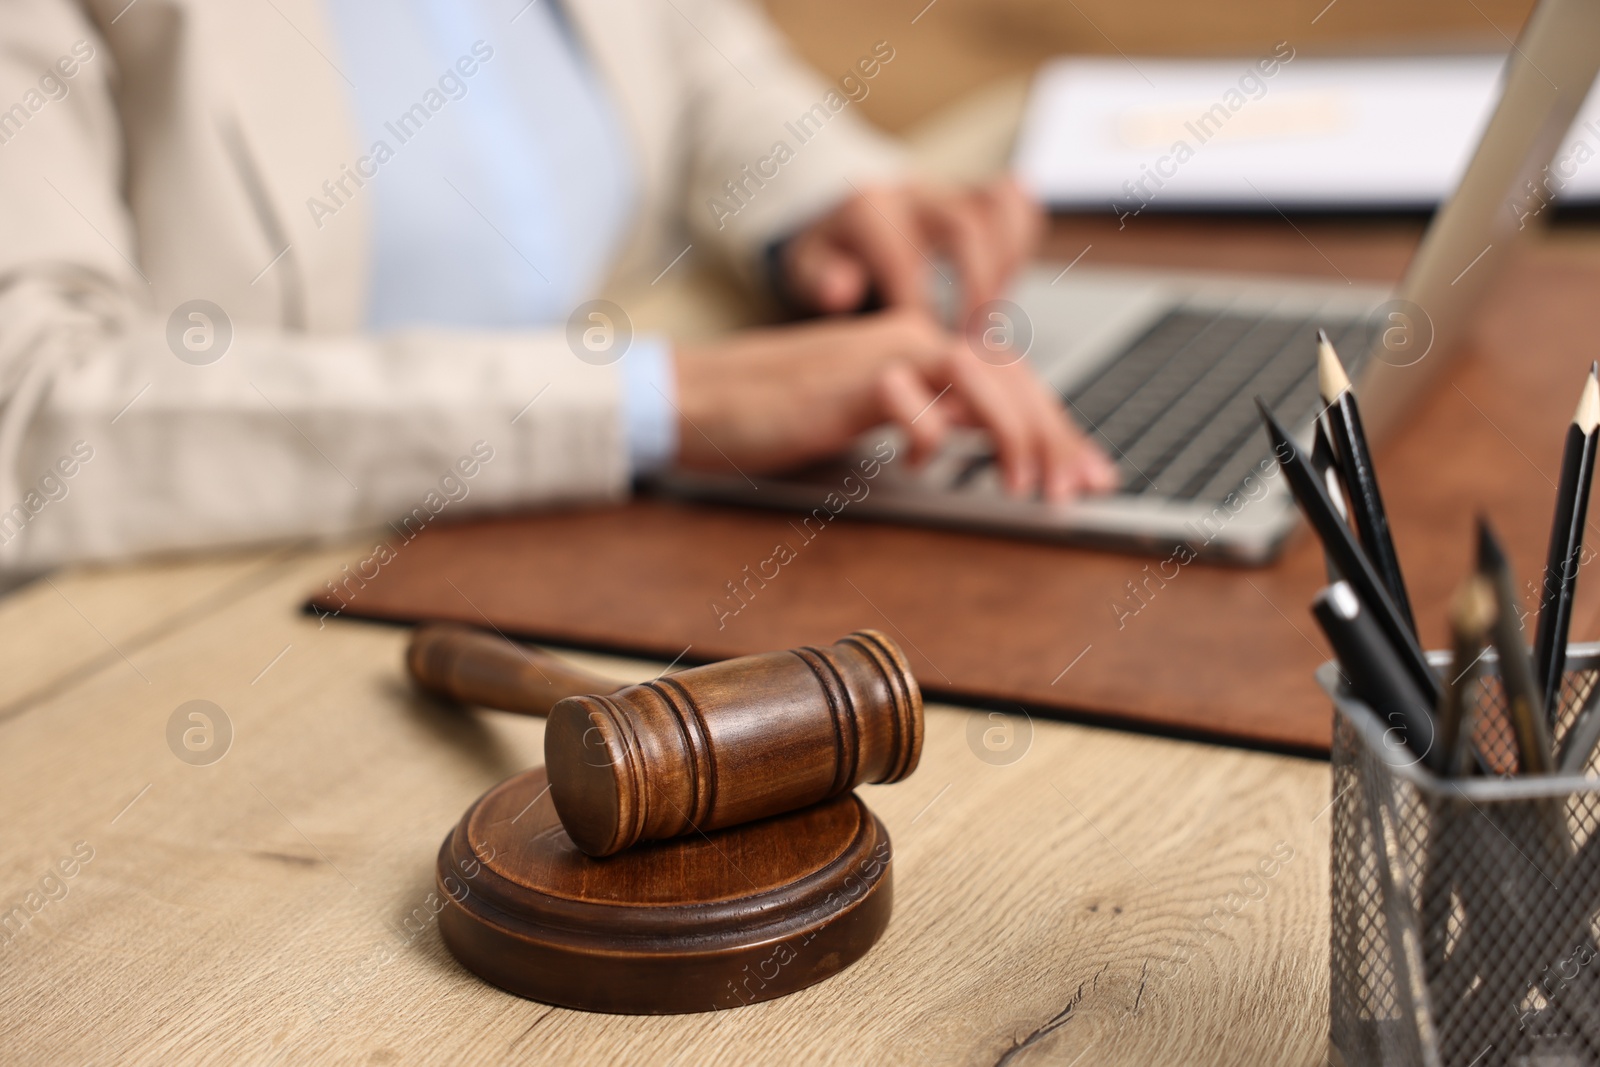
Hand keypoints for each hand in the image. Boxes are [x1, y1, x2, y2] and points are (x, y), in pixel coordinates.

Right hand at [672, 309, 1116, 501]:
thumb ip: (928, 418)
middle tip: (1075, 489)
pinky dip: (929, 435)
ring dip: (1013, 433)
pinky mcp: (847, 382)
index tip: (1088, 474)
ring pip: (977, 375)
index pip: (1014, 378)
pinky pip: (909, 399)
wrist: (702, 397)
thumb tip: (986, 448)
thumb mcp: (872, 416)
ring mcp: (881, 355)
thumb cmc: (778, 412)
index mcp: (921, 345)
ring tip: (1021, 487)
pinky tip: (922, 466)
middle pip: (1012, 376)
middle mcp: (912, 338)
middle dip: (1055, 436)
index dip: (1059, 427)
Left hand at [778, 177, 1043, 319]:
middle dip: (977, 288)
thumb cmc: (831, 255)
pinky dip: (1021, 240)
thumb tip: (841, 293)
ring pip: (999, 205)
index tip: (928, 350)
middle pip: (965, 225)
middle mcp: (913, 191)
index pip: (904, 259)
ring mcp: (949, 188)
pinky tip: (1006, 282)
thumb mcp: (806, 268)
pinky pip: (1015, 200)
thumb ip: (820, 280)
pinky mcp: (975, 192)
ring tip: (993, 314)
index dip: (921, 310)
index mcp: (868, 209)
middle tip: (974, 341)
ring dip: (1006, 264)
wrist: (842, 217)